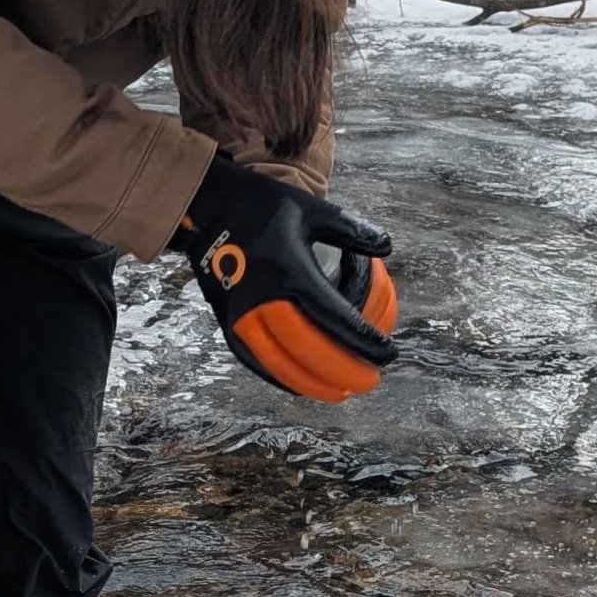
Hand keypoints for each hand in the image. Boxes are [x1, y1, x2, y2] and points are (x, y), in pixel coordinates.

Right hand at [171, 156, 399, 401]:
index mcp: (290, 268)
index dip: (361, 341)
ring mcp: (239, 311)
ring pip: (277, 361)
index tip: (386, 354)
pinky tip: (300, 387)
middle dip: (341, 369)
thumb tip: (387, 248)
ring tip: (340, 392)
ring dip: (311, 382)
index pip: (332, 317)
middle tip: (370, 381)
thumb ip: (352, 229)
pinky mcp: (224, 318)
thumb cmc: (267, 205)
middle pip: (306, 347)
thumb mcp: (312, 208)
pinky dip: (277, 377)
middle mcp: (262, 295)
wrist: (209, 204)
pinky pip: (251, 358)